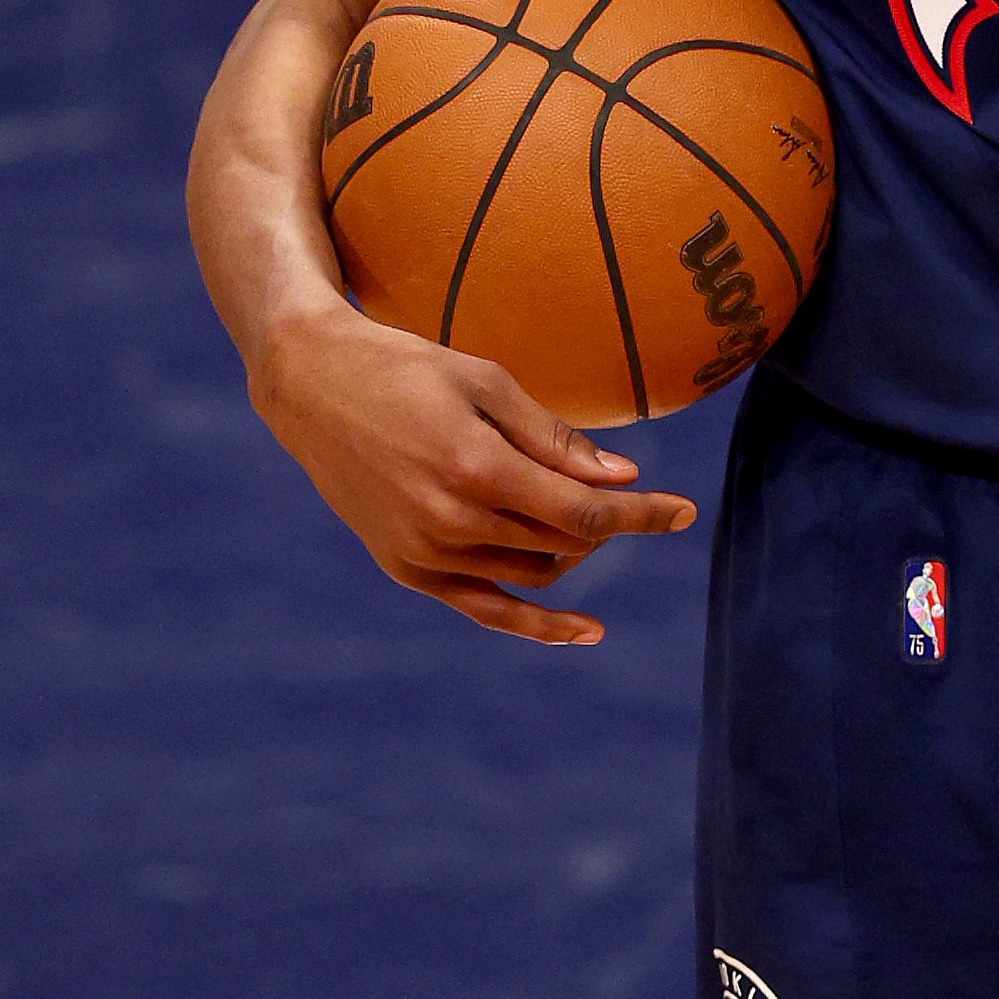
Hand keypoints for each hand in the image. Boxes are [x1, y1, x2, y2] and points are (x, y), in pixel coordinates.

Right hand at [248, 305, 697, 644]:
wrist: (312, 387)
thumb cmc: (408, 367)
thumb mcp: (488, 382)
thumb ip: (556, 439)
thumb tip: (622, 479)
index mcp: (476, 467)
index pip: (583, 512)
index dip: (642, 515)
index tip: (685, 512)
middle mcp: (450, 521)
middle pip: (563, 544)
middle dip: (605, 524)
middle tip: (615, 490)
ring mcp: (424, 552)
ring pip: (531, 573)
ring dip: (570, 552)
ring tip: (579, 515)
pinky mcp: (406, 568)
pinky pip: (484, 608)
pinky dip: (534, 623)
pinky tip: (583, 630)